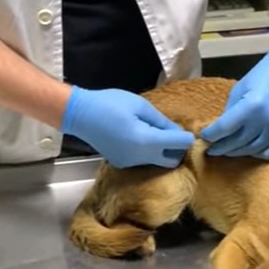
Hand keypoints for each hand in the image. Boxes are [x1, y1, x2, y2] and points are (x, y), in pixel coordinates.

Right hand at [60, 86, 194, 167]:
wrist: (80, 115)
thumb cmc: (110, 104)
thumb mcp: (140, 106)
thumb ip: (161, 121)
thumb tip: (178, 131)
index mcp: (147, 141)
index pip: (179, 145)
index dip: (187, 137)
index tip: (187, 130)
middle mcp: (140, 157)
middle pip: (172, 161)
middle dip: (177, 150)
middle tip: (172, 134)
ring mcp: (130, 163)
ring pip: (157, 162)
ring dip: (161, 151)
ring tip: (153, 132)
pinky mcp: (122, 164)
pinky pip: (143, 161)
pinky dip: (147, 152)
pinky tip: (138, 138)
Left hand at [201, 36, 268, 159]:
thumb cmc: (264, 74)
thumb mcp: (240, 88)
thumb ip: (230, 111)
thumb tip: (220, 130)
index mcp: (250, 106)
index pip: (223, 128)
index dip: (210, 135)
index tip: (203, 137)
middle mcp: (265, 121)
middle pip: (236, 143)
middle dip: (221, 147)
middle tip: (211, 150)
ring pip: (252, 151)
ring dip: (237, 152)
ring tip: (228, 151)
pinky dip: (256, 154)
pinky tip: (249, 150)